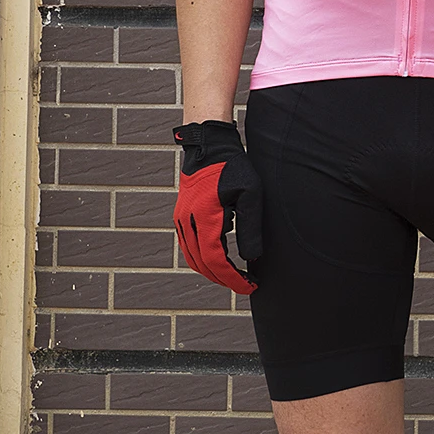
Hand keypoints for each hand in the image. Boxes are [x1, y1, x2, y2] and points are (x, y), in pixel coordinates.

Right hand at [172, 119, 262, 293]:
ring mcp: (182, 221)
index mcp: (204, 218)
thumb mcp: (250, 194)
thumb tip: (252, 258)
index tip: (250, 286)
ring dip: (213, 271)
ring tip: (236, 275)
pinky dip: (205, 259)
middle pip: (203, 265)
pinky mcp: (182, 218)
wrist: (208, 147)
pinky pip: (191, 247)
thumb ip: (251, 227)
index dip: (233, 278)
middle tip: (246, 284)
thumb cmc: (232, 167)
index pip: (216, 261)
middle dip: (224, 279)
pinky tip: (222, 259)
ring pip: (194, 259)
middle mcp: (188, 223)